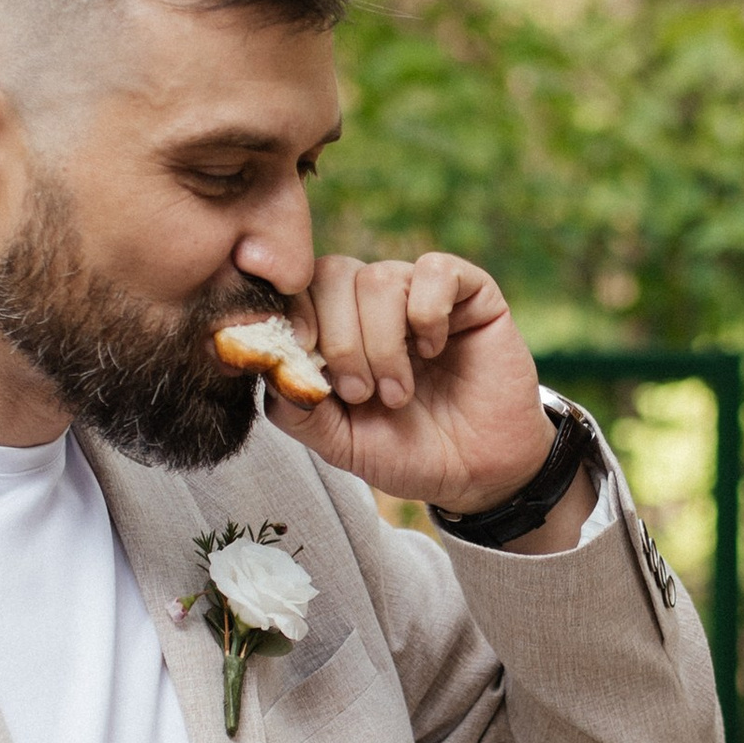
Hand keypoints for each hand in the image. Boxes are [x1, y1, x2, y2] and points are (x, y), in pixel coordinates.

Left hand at [273, 252, 581, 524]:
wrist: (479, 472)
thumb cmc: (409, 452)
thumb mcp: (340, 442)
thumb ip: (297, 407)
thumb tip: (264, 365)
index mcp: (336, 328)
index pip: (297, 290)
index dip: (294, 319)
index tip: (304, 360)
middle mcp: (373, 302)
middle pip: (331, 275)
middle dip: (339, 341)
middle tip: (359, 394)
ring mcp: (419, 292)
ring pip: (378, 278)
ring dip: (382, 344)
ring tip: (398, 392)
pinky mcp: (469, 291)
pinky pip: (434, 270)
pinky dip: (427, 313)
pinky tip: (435, 350)